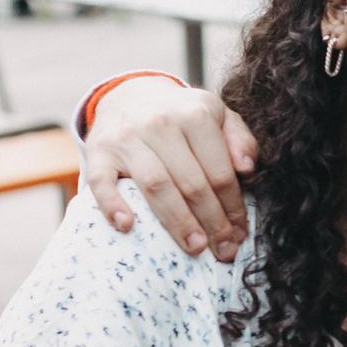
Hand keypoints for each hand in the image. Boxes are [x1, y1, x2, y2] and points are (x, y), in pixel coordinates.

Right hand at [87, 77, 259, 260]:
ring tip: (195, 247)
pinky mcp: (98, 151)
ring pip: (156, 186)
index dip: (233, 206)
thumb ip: (241, 140)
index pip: (220, 171)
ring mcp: (127, 138)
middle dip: (212, 222)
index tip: (240, 233)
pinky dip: (112, 204)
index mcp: (196, 115)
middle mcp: (161, 123)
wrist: (131, 97)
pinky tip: (127, 226)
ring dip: (177, 221)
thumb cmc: (183, 117)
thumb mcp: (219, 116)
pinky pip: (101, 181)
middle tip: (224, 249)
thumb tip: (247, 169)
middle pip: (192, 183)